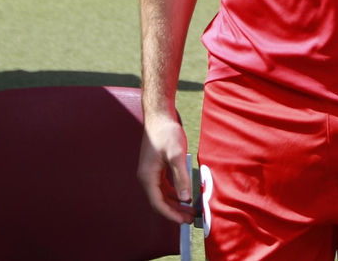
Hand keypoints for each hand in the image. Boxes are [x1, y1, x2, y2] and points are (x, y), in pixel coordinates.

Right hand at [138, 110, 193, 224]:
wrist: (159, 115)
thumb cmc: (166, 132)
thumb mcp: (176, 154)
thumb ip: (181, 177)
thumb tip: (185, 199)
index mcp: (147, 176)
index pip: (158, 203)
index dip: (171, 214)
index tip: (184, 221)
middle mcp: (146, 177)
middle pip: (160, 201)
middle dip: (175, 211)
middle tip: (191, 218)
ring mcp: (150, 172)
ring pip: (162, 195)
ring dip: (175, 203)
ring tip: (190, 209)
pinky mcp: (155, 167)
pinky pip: (164, 186)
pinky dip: (174, 192)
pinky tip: (185, 194)